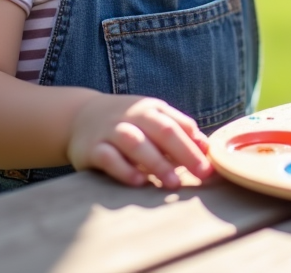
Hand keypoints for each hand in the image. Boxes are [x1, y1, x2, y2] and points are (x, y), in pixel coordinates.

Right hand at [68, 93, 212, 188]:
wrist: (79, 116)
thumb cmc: (127, 122)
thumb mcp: (153, 119)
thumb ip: (180, 131)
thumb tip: (207, 147)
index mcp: (151, 109)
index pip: (178, 124)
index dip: (196, 144)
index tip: (211, 165)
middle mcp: (132, 116)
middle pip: (162, 130)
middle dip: (184, 152)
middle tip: (201, 173)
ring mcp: (111, 131)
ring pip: (135, 142)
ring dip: (156, 162)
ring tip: (172, 182)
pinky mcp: (92, 148)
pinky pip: (108, 157)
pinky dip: (123, 169)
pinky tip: (138, 181)